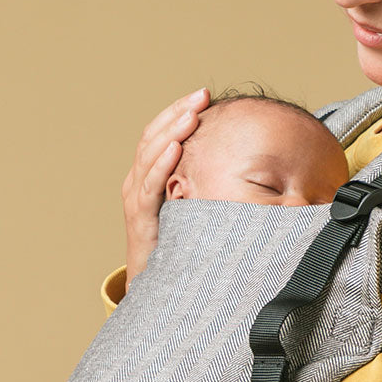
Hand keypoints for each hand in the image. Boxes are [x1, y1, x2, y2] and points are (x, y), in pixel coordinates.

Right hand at [120, 87, 210, 290]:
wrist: (157, 286)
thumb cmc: (180, 244)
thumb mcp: (194, 207)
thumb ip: (207, 184)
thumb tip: (246, 164)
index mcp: (149, 174)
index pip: (161, 132)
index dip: (179, 111)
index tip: (203, 95)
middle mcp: (138, 180)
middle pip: (153, 136)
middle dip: (178, 113)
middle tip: (201, 96)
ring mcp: (136, 197)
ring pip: (149, 155)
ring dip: (172, 131)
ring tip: (191, 114)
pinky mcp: (140, 217)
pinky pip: (149, 186)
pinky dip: (161, 164)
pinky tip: (176, 149)